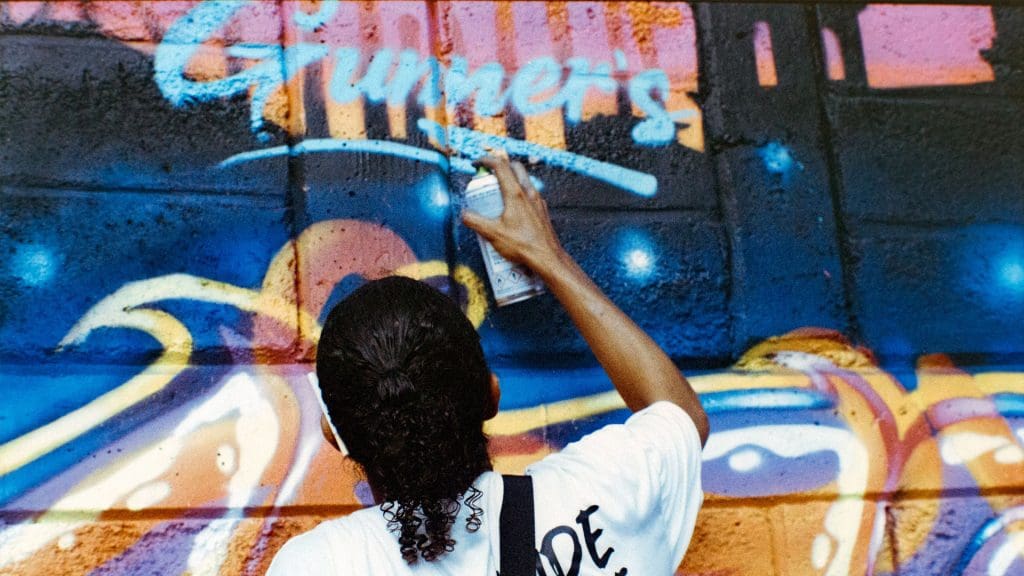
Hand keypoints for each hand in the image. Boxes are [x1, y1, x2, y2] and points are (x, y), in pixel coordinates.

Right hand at [461, 155, 564, 272]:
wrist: (547, 258)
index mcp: (515, 193)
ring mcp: (538, 201)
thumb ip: (474, 221)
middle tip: (488, 178)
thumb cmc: (522, 245)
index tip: (477, 164)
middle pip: (515, 167)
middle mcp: (529, 192)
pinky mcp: (542, 210)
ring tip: (498, 195)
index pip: (500, 166)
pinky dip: (519, 194)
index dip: (486, 160)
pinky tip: (513, 210)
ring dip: (511, 180)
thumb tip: (464, 214)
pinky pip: (530, 194)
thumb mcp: (492, 234)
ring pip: (524, 180)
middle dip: (500, 166)